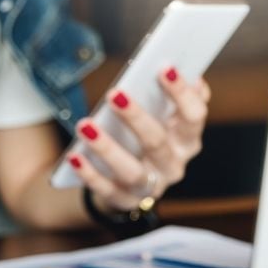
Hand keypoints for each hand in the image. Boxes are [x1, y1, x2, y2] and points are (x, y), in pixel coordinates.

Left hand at [67, 66, 210, 211]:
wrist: (130, 181)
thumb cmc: (145, 136)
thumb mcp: (162, 116)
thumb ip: (168, 96)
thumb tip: (179, 68)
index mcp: (187, 139)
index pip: (194, 116)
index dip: (182, 93)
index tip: (164, 67)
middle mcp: (174, 165)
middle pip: (157, 142)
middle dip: (136, 118)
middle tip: (115, 94)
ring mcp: (151, 187)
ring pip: (132, 171)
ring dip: (107, 148)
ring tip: (85, 125)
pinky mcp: (125, 201)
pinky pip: (106, 189)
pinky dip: (89, 174)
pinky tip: (74, 156)